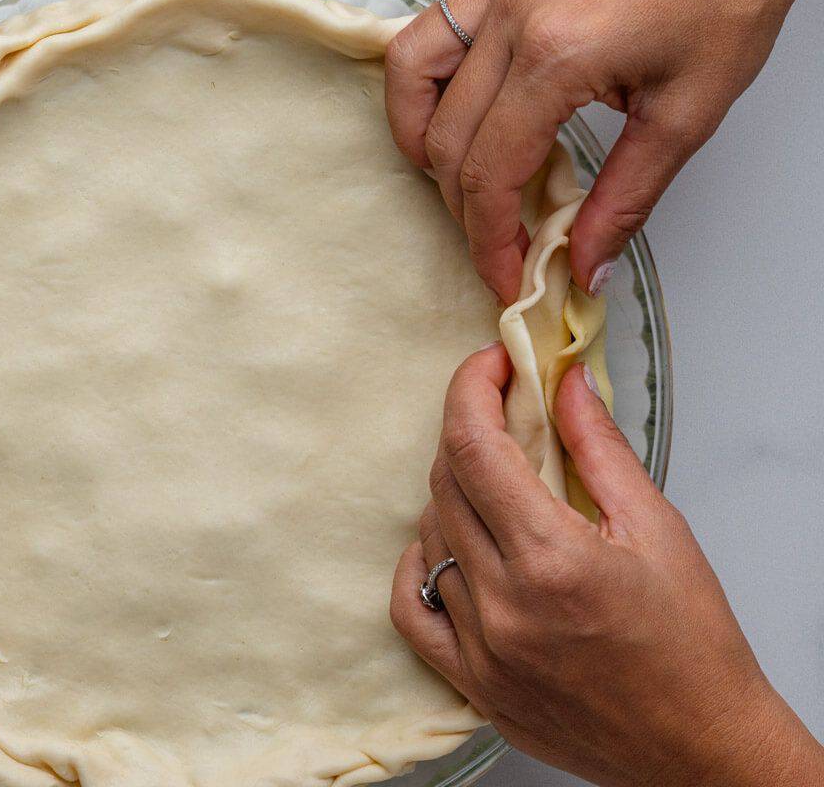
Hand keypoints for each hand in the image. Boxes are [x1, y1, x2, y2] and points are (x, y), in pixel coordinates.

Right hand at [384, 0, 801, 301]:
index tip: (506, 276)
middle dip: (465, 208)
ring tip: (451, 174)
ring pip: (411, 71)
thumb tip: (585, 265)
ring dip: (418, 134)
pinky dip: (427, 72)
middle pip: (445, 138)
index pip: (489, 173)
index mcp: (557, 54)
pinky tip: (454, 102)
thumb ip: (625, 198)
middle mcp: (511, 15)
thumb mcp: (688, 111)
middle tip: (500, 242)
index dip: (489, 240)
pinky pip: (432, 22)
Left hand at [390, 345, 823, 785]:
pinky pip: (411, 608)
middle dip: (467, 432)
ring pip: (428, 538)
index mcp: (552, 560)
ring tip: (499, 490)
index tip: (489, 364)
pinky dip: (419, 565)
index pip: (473, 447)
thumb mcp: (659, 529)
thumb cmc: (693, 648)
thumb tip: (565, 385)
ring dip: (453, 496)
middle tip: (501, 416)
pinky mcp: (471, 683)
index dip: (470, 389)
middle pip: (444, 484)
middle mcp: (504, 605)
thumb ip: (600, 449)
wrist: (699, 748)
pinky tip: (447, 547)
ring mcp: (480, 649)